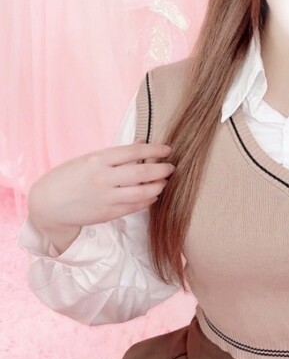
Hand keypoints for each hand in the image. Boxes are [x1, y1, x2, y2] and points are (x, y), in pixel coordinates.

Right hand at [27, 141, 175, 230]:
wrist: (48, 204)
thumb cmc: (67, 177)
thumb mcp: (87, 159)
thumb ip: (114, 155)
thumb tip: (140, 144)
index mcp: (98, 160)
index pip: (134, 151)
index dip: (154, 150)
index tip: (167, 150)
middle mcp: (104, 178)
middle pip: (142, 173)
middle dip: (161, 169)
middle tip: (170, 167)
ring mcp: (107, 197)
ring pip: (142, 192)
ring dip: (158, 186)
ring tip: (164, 182)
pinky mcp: (108, 213)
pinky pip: (135, 207)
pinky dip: (147, 200)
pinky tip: (152, 195)